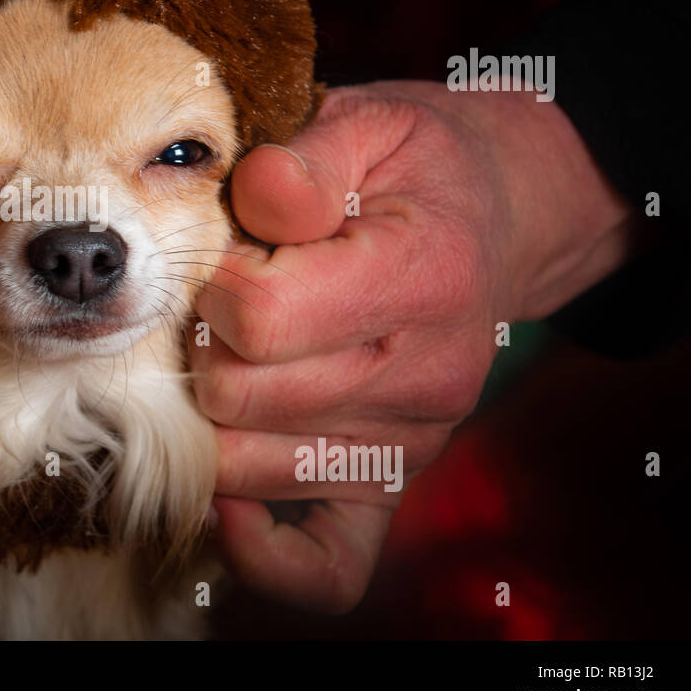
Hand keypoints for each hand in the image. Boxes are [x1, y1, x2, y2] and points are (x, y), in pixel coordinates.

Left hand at [192, 80, 636, 610]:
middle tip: (215, 307)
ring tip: (230, 359)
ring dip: (209, 418)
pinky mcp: (392, 484)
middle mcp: (425, 377)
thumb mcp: (369, 123)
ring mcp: (411, 443)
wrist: (492, 221)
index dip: (211, 283)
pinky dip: (260, 546)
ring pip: (247, 468)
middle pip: (237, 397)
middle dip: (199, 347)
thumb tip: (256, 194)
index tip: (226, 255)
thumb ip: (306, 158)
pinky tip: (228, 490)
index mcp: (420, 276)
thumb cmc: (412, 171)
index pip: (256, 318)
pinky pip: (323, 567)